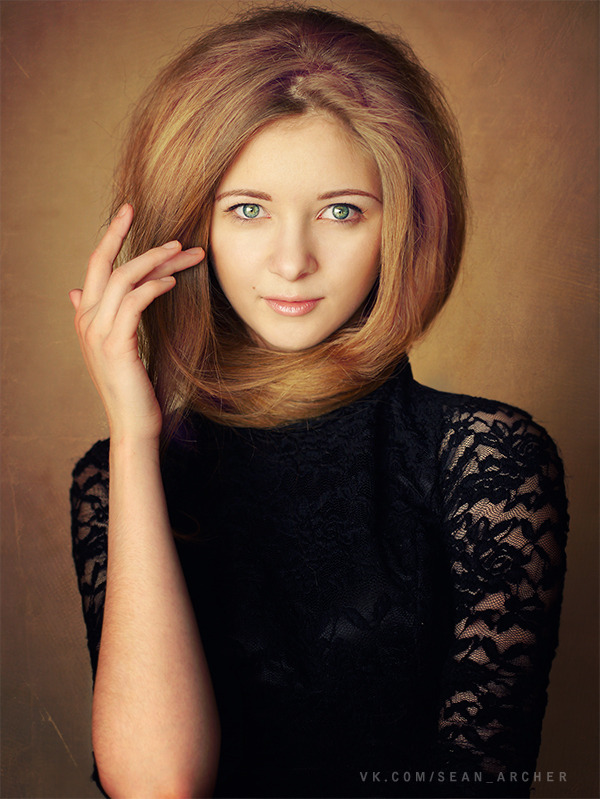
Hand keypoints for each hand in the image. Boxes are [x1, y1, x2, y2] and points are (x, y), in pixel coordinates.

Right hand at [69, 204, 204, 440]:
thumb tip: (76, 292)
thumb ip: (98, 317)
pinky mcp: (116, 344)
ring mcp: (98, 332)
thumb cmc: (132, 387)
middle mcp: (86, 320)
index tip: (128, 212)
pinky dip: (154, 286)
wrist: (133, 424)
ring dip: (157, 261)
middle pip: (105, 264)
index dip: (111, 236)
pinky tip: (173, 281)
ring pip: (124, 278)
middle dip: (130, 236)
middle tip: (168, 226)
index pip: (95, 266)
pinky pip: (134, 302)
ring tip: (186, 253)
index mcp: (86, 317)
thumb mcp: (113, 347)